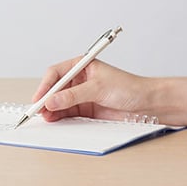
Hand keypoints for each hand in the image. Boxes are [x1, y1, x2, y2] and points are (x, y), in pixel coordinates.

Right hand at [32, 58, 151, 121]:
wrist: (147, 104)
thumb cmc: (129, 88)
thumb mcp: (98, 88)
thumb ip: (74, 95)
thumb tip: (52, 101)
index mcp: (82, 65)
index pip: (57, 73)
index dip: (46, 85)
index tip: (40, 98)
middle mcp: (80, 79)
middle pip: (56, 88)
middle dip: (47, 99)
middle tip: (39, 110)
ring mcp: (82, 95)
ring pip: (60, 102)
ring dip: (52, 109)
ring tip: (46, 118)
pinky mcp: (86, 109)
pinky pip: (67, 113)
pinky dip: (59, 117)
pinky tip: (55, 120)